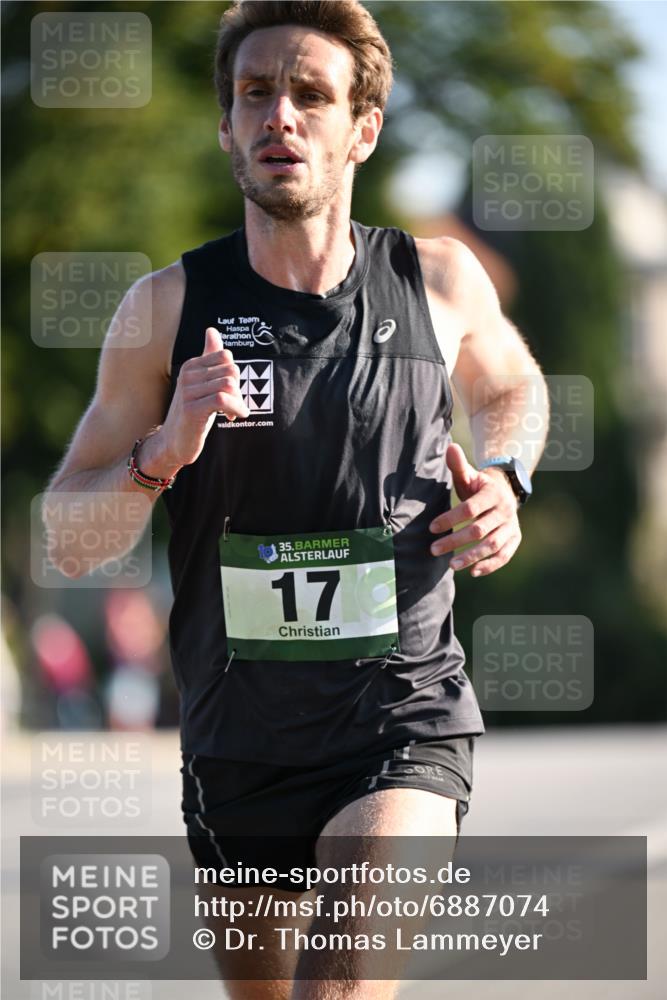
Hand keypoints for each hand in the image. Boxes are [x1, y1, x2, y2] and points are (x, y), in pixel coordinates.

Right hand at [159, 327, 249, 467]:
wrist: (174, 442)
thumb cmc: (193, 412)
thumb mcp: (202, 383)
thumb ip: (209, 357)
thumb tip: (212, 330)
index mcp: (191, 366)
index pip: (225, 356)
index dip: (234, 373)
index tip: (231, 391)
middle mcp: (188, 375)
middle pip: (231, 370)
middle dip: (239, 389)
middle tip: (234, 405)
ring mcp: (188, 392)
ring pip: (229, 385)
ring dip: (238, 402)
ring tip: (234, 413)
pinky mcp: (192, 410)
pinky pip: (223, 400)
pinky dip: (236, 409)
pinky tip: (234, 418)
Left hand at [429, 443, 521, 576]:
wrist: (505, 491)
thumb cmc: (479, 486)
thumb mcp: (468, 474)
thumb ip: (458, 464)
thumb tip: (451, 447)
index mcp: (493, 493)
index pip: (470, 509)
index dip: (451, 518)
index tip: (432, 528)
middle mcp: (505, 510)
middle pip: (479, 529)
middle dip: (456, 541)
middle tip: (434, 550)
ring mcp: (511, 526)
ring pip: (492, 545)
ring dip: (472, 557)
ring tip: (451, 565)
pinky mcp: (514, 539)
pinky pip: (504, 555)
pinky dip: (490, 565)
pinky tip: (472, 572)